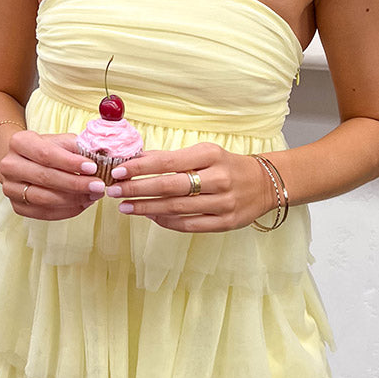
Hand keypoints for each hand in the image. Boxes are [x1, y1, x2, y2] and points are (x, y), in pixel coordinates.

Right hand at [0, 131, 105, 220]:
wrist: (23, 161)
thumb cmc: (46, 150)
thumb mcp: (61, 141)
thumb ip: (78, 147)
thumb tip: (100, 156)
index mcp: (19, 142)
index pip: (46, 154)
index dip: (70, 162)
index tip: (92, 167)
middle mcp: (9, 165)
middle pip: (45, 177)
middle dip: (76, 183)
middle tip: (98, 185)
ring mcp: (10, 188)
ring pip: (44, 199)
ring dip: (73, 199)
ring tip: (94, 195)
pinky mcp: (17, 206)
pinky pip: (44, 213)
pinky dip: (67, 210)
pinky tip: (83, 203)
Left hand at [105, 142, 274, 232]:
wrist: (265, 183)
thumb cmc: (226, 166)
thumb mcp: (204, 153)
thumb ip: (172, 158)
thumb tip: (136, 160)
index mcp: (210, 155)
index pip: (167, 161)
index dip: (140, 167)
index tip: (118, 171)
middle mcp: (218, 178)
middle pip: (169, 186)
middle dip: (137, 189)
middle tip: (113, 191)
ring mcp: (223, 202)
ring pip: (176, 208)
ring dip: (146, 208)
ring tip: (125, 207)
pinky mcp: (226, 222)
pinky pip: (189, 224)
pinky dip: (166, 222)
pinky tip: (150, 217)